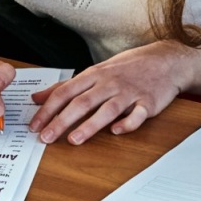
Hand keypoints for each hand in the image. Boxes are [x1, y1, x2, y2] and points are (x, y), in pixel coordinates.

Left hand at [29, 40, 194, 143]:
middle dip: (62, 120)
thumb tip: (37, 97)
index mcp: (95, 75)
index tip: (34, 125)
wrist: (166, 60)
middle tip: (46, 138)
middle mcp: (110, 83)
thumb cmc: (129, 67)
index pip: (65, 92)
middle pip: (82, 102)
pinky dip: (128, 123)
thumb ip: (67, 86)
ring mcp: (130, 92)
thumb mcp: (96, 71)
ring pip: (107, 109)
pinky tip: (117, 131)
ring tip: (74, 140)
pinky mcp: (148, 102)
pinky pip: (138, 114)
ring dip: (90, 125)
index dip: (48, 109)